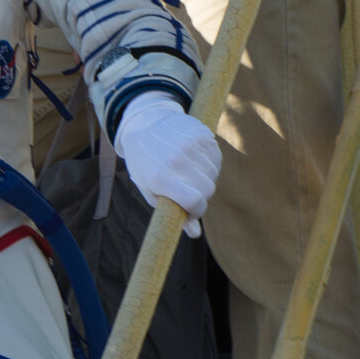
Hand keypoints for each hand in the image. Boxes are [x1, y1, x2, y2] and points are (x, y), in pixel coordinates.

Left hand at [113, 92, 220, 237]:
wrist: (143, 125)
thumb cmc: (146, 164)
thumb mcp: (150, 190)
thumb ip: (172, 212)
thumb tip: (195, 234)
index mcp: (161, 177)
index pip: (195, 201)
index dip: (197, 210)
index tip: (191, 209)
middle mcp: (177, 160)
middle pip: (207, 190)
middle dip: (201, 195)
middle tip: (187, 189)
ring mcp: (191, 145)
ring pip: (213, 174)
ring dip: (205, 177)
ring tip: (187, 171)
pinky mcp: (202, 134)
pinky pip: (216, 158)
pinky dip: (209, 163)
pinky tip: (194, 159)